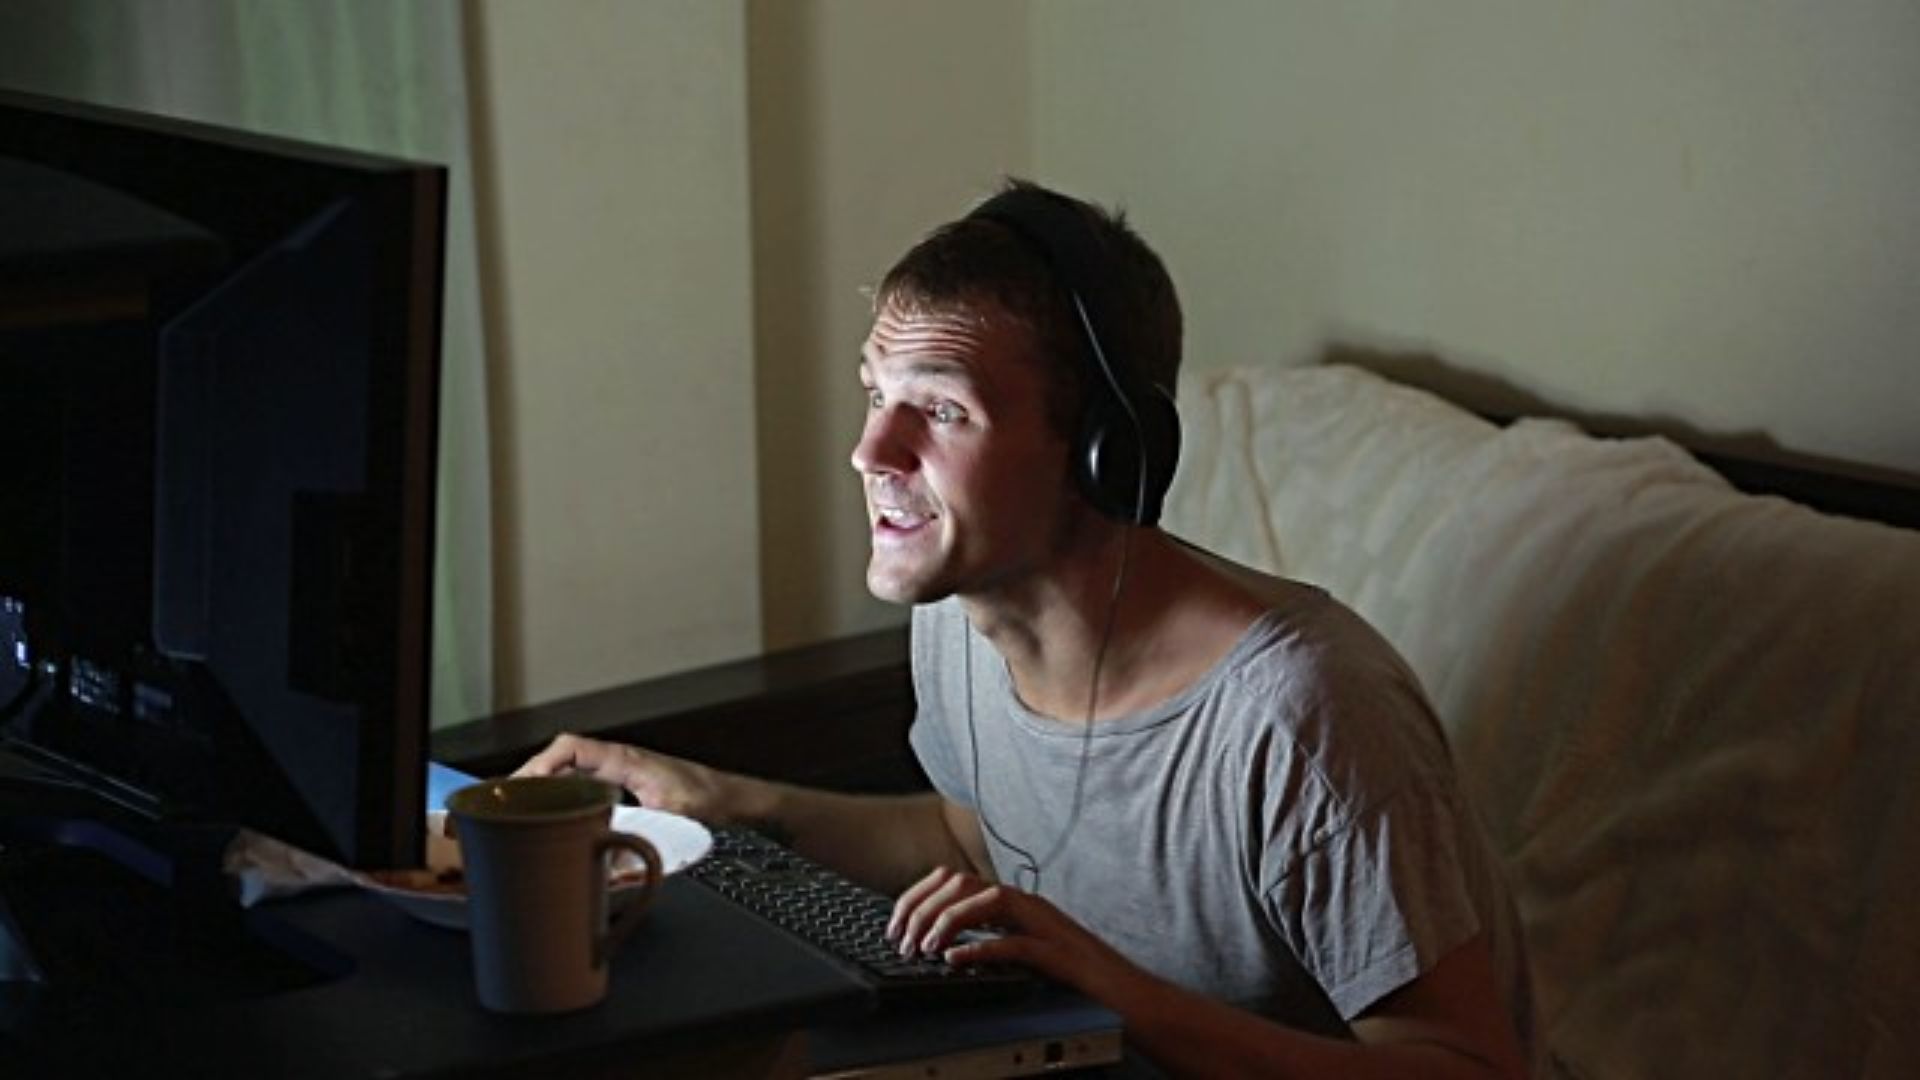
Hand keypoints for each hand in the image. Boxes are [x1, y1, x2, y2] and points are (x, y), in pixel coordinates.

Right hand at [513, 733, 735, 820]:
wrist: (732, 800)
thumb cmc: (709, 800)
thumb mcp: (673, 817)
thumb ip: (641, 834)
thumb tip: (609, 855)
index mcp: (624, 760)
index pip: (570, 748)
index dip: (539, 765)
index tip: (520, 787)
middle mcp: (617, 762)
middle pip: (560, 758)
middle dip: (530, 776)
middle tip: (506, 801)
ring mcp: (619, 772)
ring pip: (568, 770)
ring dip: (543, 784)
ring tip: (519, 806)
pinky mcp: (623, 785)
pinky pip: (582, 781)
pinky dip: (562, 792)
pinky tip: (553, 812)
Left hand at [886, 865, 1148, 1000]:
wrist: (1131, 999)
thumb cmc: (1078, 980)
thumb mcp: (1023, 952)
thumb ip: (992, 938)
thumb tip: (943, 944)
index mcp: (1017, 903)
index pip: (956, 880)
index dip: (919, 897)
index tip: (896, 924)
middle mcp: (1029, 906)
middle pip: (964, 883)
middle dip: (924, 908)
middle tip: (902, 940)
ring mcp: (1046, 927)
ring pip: (987, 902)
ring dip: (948, 923)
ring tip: (925, 948)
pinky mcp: (1059, 955)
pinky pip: (1015, 944)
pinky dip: (980, 949)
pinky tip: (955, 961)